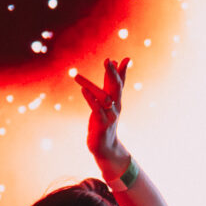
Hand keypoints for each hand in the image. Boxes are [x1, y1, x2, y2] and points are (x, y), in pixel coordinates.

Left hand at [74, 58, 129, 174]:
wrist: (106, 146)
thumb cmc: (103, 122)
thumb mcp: (106, 105)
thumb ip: (109, 89)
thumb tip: (112, 76)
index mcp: (116, 100)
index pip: (121, 83)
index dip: (123, 71)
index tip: (126, 59)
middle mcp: (116, 106)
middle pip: (116, 87)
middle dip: (112, 74)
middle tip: (108, 60)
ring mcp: (110, 115)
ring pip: (104, 98)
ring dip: (92, 86)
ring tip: (79, 76)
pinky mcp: (101, 123)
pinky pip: (96, 110)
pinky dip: (91, 100)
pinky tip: (84, 91)